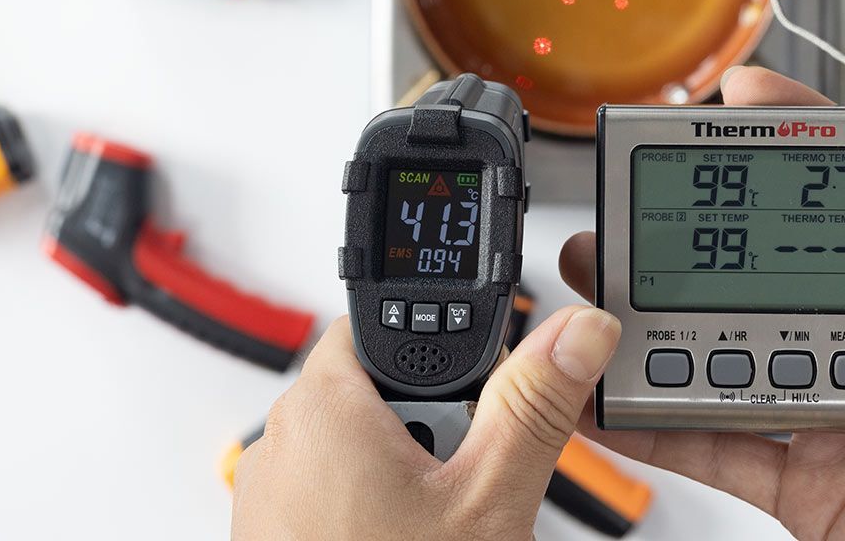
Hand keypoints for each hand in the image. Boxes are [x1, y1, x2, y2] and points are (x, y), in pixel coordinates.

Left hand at [231, 306, 620, 540]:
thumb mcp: (489, 499)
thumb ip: (535, 403)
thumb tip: (576, 330)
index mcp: (324, 406)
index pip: (387, 323)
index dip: (449, 354)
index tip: (483, 397)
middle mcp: (281, 442)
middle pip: (383, 391)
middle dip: (437, 425)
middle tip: (467, 483)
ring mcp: (268, 498)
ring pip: (362, 449)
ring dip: (411, 473)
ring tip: (442, 529)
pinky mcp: (270, 538)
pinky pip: (335, 498)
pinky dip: (375, 514)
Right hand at [559, 66, 844, 540]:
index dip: (805, 147)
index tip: (746, 103)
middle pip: (779, 277)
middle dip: (707, 237)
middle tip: (643, 199)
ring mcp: (842, 417)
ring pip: (736, 356)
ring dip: (667, 324)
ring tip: (607, 283)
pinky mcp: (811, 488)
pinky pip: (721, 450)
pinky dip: (659, 428)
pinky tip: (616, 396)